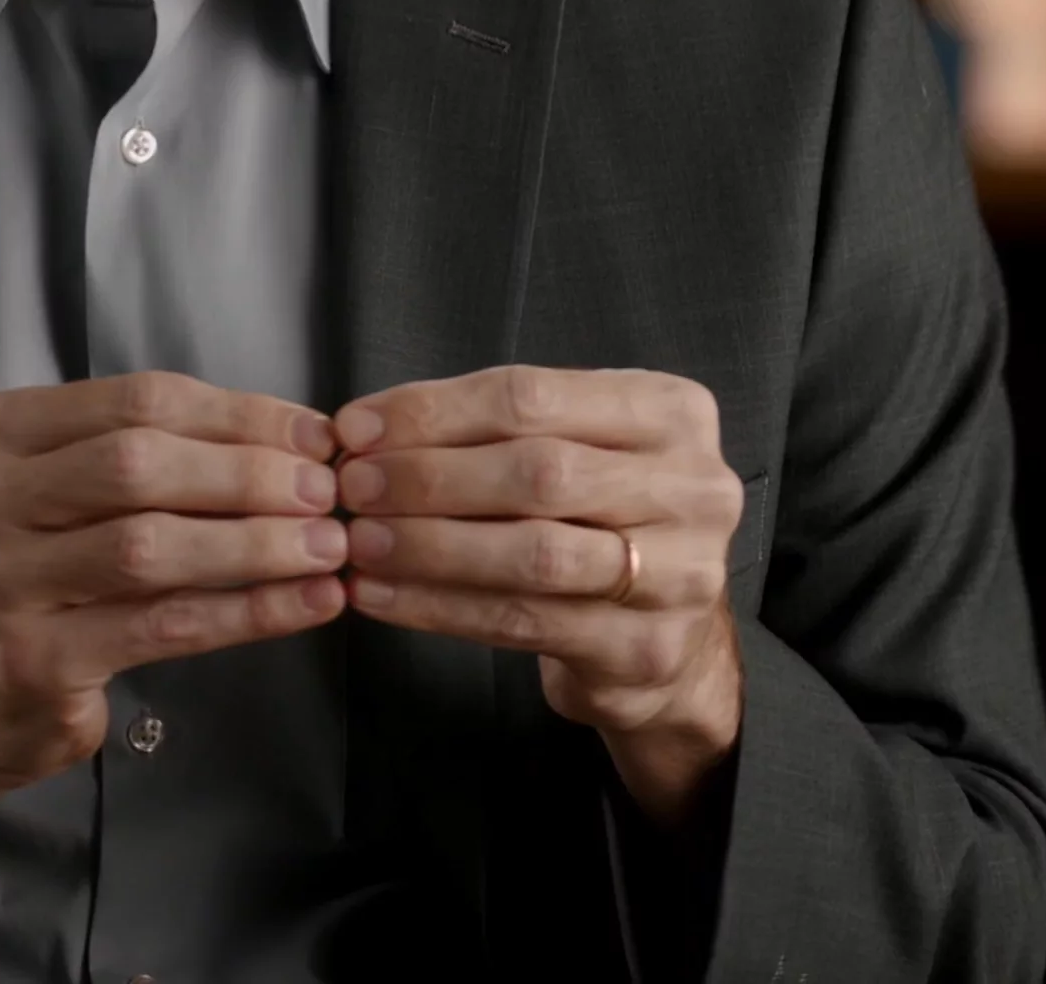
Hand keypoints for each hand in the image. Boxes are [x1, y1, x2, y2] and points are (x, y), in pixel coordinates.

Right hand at [0, 371, 346, 869]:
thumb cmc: (32, 578)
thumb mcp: (61, 493)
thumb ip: (148, 458)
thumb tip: (290, 440)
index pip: (132, 402)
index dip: (235, 414)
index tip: (310, 433)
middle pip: (137, 465)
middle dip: (247, 474)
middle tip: (324, 492)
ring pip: (149, 547)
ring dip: (255, 544)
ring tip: (328, 546)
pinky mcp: (32, 662)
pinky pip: (161, 626)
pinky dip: (246, 612)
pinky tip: (306, 604)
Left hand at [333, 365, 747, 822]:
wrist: (667, 637)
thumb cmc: (598, 521)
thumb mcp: (575, 449)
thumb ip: (496, 431)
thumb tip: (367, 429)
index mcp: (672, 413)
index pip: (534, 396)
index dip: (435, 410)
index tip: (357, 426)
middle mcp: (693, 488)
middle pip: (538, 472)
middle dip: (429, 477)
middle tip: (352, 486)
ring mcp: (680, 574)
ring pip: (533, 553)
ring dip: (429, 546)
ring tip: (359, 542)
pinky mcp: (647, 650)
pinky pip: (525, 622)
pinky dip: (440, 608)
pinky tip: (382, 597)